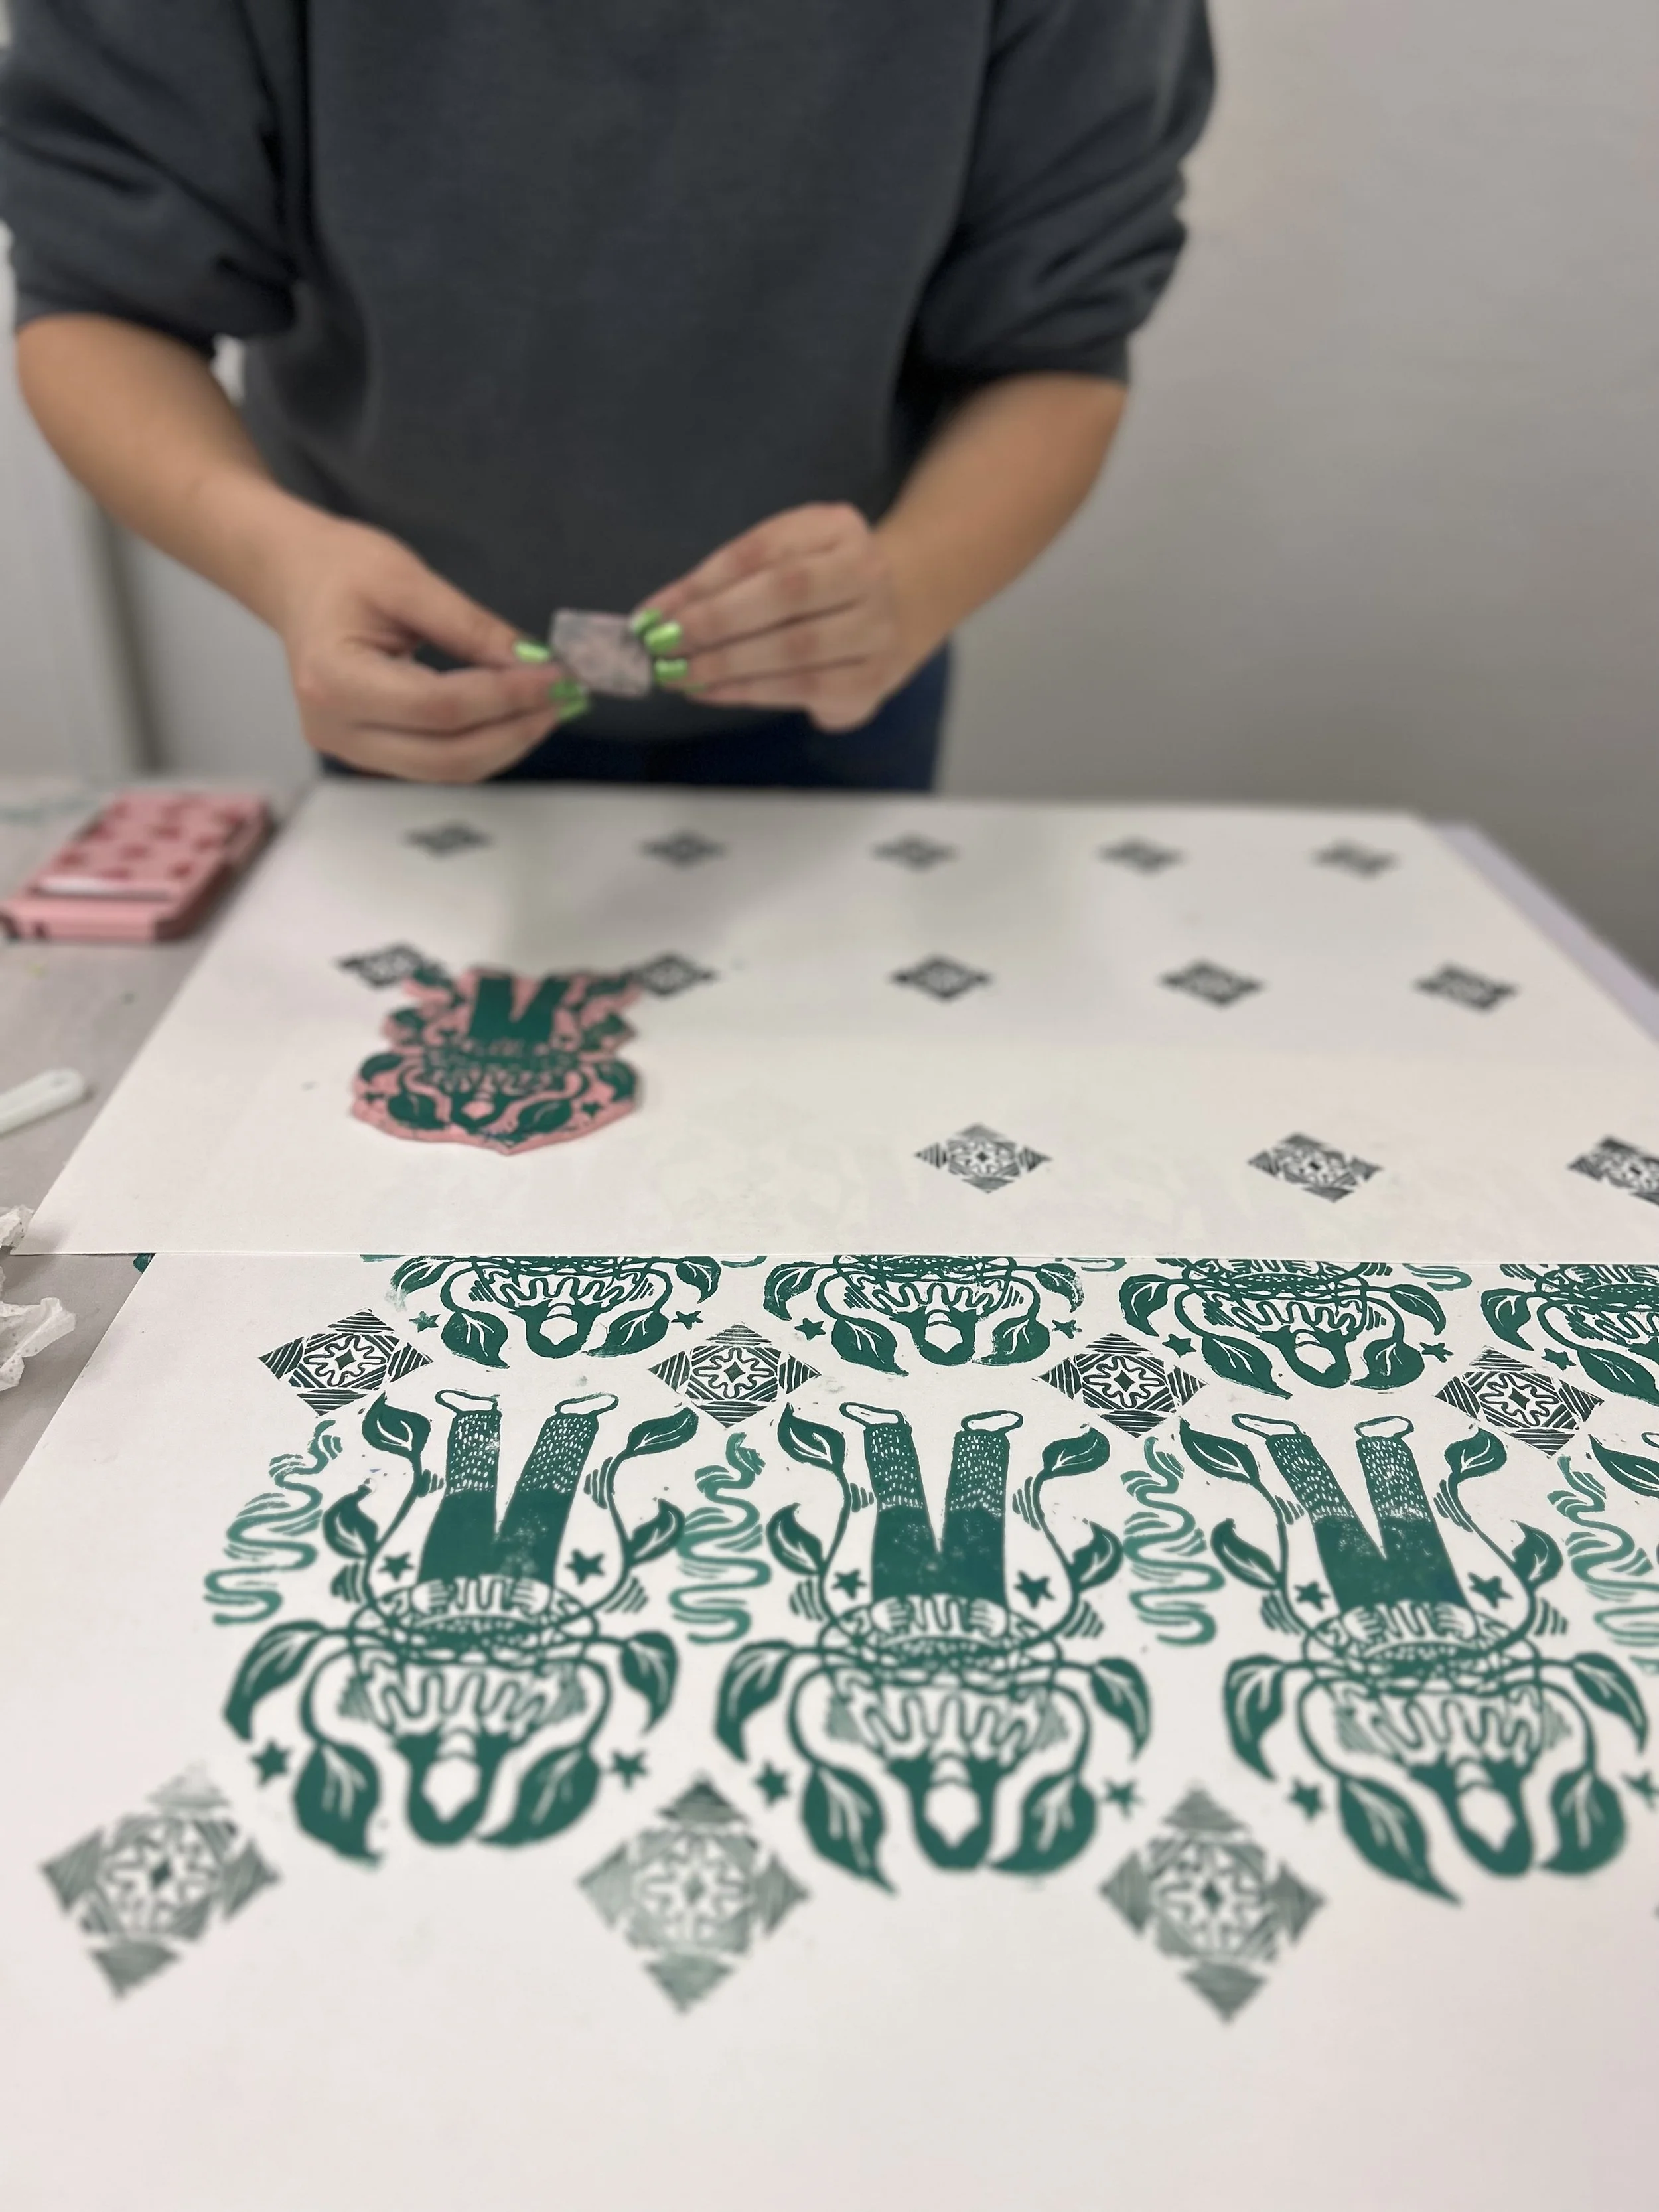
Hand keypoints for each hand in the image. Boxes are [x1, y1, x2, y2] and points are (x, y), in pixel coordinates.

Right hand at [267, 515, 587, 781]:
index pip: (440, 708)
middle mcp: (336, 729)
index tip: (559, 676)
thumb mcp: (408, 580)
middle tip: (567, 699)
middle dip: (515, 731)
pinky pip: (437, 763)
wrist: (293, 579)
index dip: (506, 697)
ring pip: (447, 770)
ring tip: (549, 708)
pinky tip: (515, 716)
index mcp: (335, 681)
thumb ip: (471, 627)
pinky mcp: (368, 753)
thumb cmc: (341, 568)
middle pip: (447, 756)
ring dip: (506, 744)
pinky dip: (483, 744)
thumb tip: (535, 664)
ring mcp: (349, 749)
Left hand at [634, 503, 928, 731]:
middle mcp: (867, 572)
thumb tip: (659, 614)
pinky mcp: (872, 679)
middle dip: (714, 623)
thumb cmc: (818, 582)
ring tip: (678, 674)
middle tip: (663, 646)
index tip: (654, 612)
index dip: (703, 583)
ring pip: (795, 647)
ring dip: (726, 664)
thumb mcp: (779, 558)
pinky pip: (803, 688)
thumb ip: (726, 579)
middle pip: (784, 593)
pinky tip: (711, 692)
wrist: (898, 609)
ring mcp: (877, 628)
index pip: (762, 550)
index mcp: (837, 527)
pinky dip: (749, 691)